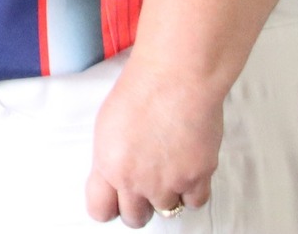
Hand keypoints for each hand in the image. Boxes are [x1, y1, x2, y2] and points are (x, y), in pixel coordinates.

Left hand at [85, 59, 223, 225]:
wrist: (176, 78)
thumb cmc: (140, 90)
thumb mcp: (107, 125)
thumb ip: (110, 157)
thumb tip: (114, 174)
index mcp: (108, 166)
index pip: (100, 210)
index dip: (108, 206)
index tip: (115, 200)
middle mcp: (135, 181)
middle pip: (134, 218)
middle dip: (138, 206)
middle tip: (144, 188)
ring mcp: (168, 182)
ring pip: (166, 211)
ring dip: (167, 196)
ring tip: (168, 171)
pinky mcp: (197, 178)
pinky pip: (195, 202)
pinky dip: (192, 191)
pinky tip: (188, 172)